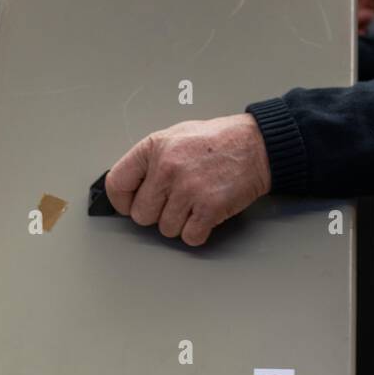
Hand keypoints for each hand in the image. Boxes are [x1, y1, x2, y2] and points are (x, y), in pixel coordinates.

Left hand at [106, 114, 270, 246]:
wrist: (255, 145)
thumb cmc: (216, 142)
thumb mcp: (175, 137)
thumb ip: (150, 161)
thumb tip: (131, 189)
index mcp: (154, 147)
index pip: (118, 184)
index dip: (122, 201)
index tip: (131, 205)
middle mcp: (168, 168)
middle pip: (141, 216)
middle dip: (156, 214)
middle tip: (175, 202)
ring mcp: (188, 189)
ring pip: (166, 230)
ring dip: (180, 224)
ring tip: (194, 203)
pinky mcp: (208, 208)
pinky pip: (190, 237)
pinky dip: (198, 232)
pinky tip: (205, 214)